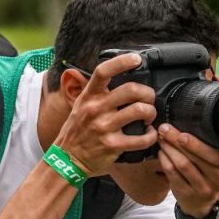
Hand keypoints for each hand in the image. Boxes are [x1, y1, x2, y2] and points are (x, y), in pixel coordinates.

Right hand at [53, 53, 158, 175]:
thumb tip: (115, 77)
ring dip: (151, 112)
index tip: (136, 59)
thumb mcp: (80, 106)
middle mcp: (96, 109)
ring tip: (149, 116)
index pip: (103, 71)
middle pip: (131, 90)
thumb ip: (96, 93)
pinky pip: (142, 138)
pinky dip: (151, 136)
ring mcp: (104, 127)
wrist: (67, 159)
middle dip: (147, 93)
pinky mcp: (113, 145)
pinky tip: (148, 134)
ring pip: (140, 110)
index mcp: (89, 96)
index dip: (122, 61)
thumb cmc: (76, 131)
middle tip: (149, 99)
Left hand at [157, 124, 218, 218]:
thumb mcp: (216, 158)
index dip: (194, 142)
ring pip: (182, 165)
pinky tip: (161, 152)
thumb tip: (186, 120)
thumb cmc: (209, 172)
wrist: (205, 201)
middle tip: (164, 129)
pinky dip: (165, 161)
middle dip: (176, 141)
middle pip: (194, 157)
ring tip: (161, 138)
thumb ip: (208, 143)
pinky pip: (173, 175)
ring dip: (169, 149)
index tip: (181, 133)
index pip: (212, 151)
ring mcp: (204, 188)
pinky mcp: (188, 194)